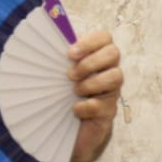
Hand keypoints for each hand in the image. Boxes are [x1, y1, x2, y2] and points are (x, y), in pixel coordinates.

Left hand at [67, 30, 123, 161]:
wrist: (63, 129)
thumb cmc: (59, 94)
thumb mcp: (56, 73)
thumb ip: (55, 56)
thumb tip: (45, 31)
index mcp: (95, 57)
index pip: (104, 37)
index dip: (90, 41)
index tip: (69, 53)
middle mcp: (107, 71)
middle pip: (114, 53)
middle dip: (90, 62)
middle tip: (70, 74)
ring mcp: (111, 92)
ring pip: (116, 77)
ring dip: (91, 83)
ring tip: (74, 91)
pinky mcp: (108, 112)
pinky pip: (104, 104)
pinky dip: (87, 106)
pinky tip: (74, 109)